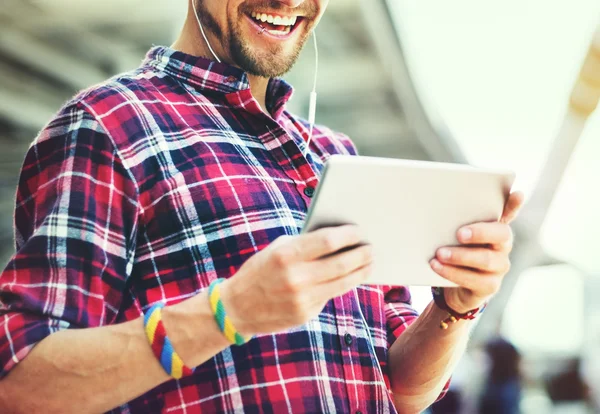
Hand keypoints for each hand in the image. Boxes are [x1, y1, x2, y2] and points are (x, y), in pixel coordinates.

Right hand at [219, 225, 372, 336]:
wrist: (236, 308)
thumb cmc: (260, 270)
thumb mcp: (277, 249)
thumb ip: (305, 244)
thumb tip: (340, 239)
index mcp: (286, 255)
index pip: (328, 241)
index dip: (348, 235)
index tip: (359, 231)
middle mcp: (295, 277)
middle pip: (341, 263)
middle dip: (361, 254)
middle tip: (371, 248)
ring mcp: (301, 299)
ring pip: (343, 283)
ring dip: (360, 271)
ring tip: (369, 263)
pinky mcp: (305, 314)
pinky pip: (331, 296)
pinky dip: (344, 285)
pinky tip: (352, 277)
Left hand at [430, 191, 524, 312]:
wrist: (452, 288)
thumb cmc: (453, 252)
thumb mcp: (451, 235)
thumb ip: (452, 221)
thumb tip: (435, 206)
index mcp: (494, 227)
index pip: (508, 213)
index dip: (513, 205)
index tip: (517, 193)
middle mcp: (502, 245)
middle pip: (501, 234)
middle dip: (481, 232)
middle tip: (459, 233)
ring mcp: (499, 266)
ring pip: (486, 259)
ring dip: (460, 255)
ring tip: (440, 253)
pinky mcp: (489, 285)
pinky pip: (474, 280)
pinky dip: (452, 272)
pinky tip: (436, 266)